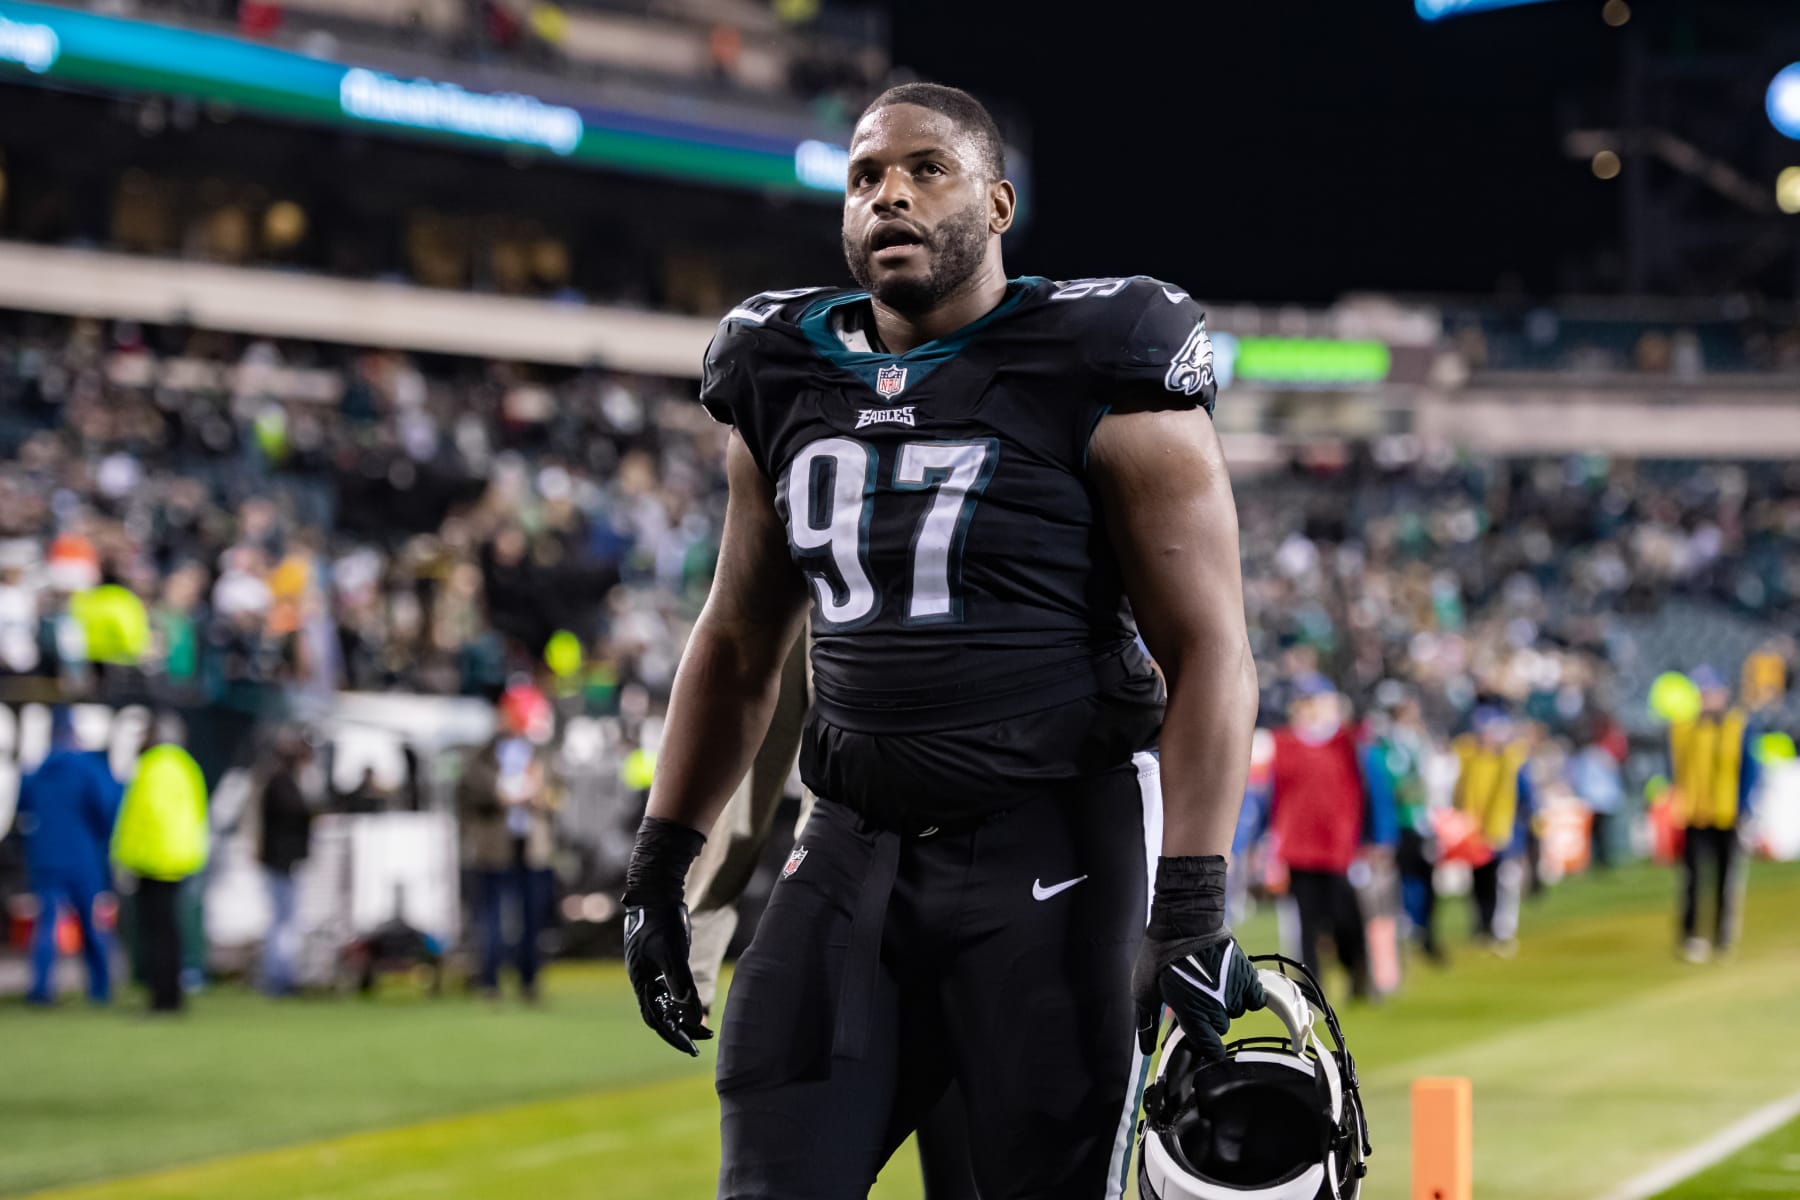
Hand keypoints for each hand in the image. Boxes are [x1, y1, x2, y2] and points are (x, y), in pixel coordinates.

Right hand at [622, 900, 711, 1055]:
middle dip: (679, 1030)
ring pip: (666, 1002)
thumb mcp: (673, 953)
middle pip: (660, 1014)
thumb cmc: (662, 921)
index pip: (656, 1018)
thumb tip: (693, 1016)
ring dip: (682, 1016)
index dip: (672, 1035)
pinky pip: (669, 989)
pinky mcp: (660, 962)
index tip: (690, 1048)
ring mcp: (651, 971)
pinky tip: (694, 1006)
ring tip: (704, 1028)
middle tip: (701, 1043)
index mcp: (641, 981)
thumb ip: (682, 984)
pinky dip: (682, 1000)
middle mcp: (644, 980)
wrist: (656, 893)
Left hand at [1132, 933, 1265, 1060]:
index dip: (1204, 1046)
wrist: (1184, 924)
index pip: (1209, 1047)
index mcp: (1192, 1015)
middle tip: (1195, 998)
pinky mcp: (1246, 977)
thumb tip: (1147, 1049)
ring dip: (1225, 1004)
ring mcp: (1234, 993)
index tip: (1200, 1040)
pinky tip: (1232, 985)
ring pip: (1235, 1012)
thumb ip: (1148, 1023)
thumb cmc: (1161, 955)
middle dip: (1208, 1018)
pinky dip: (1246, 996)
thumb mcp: (1144, 992)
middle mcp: (1217, 1008)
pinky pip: (1254, 999)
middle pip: (1220, 1028)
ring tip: (1210, 984)